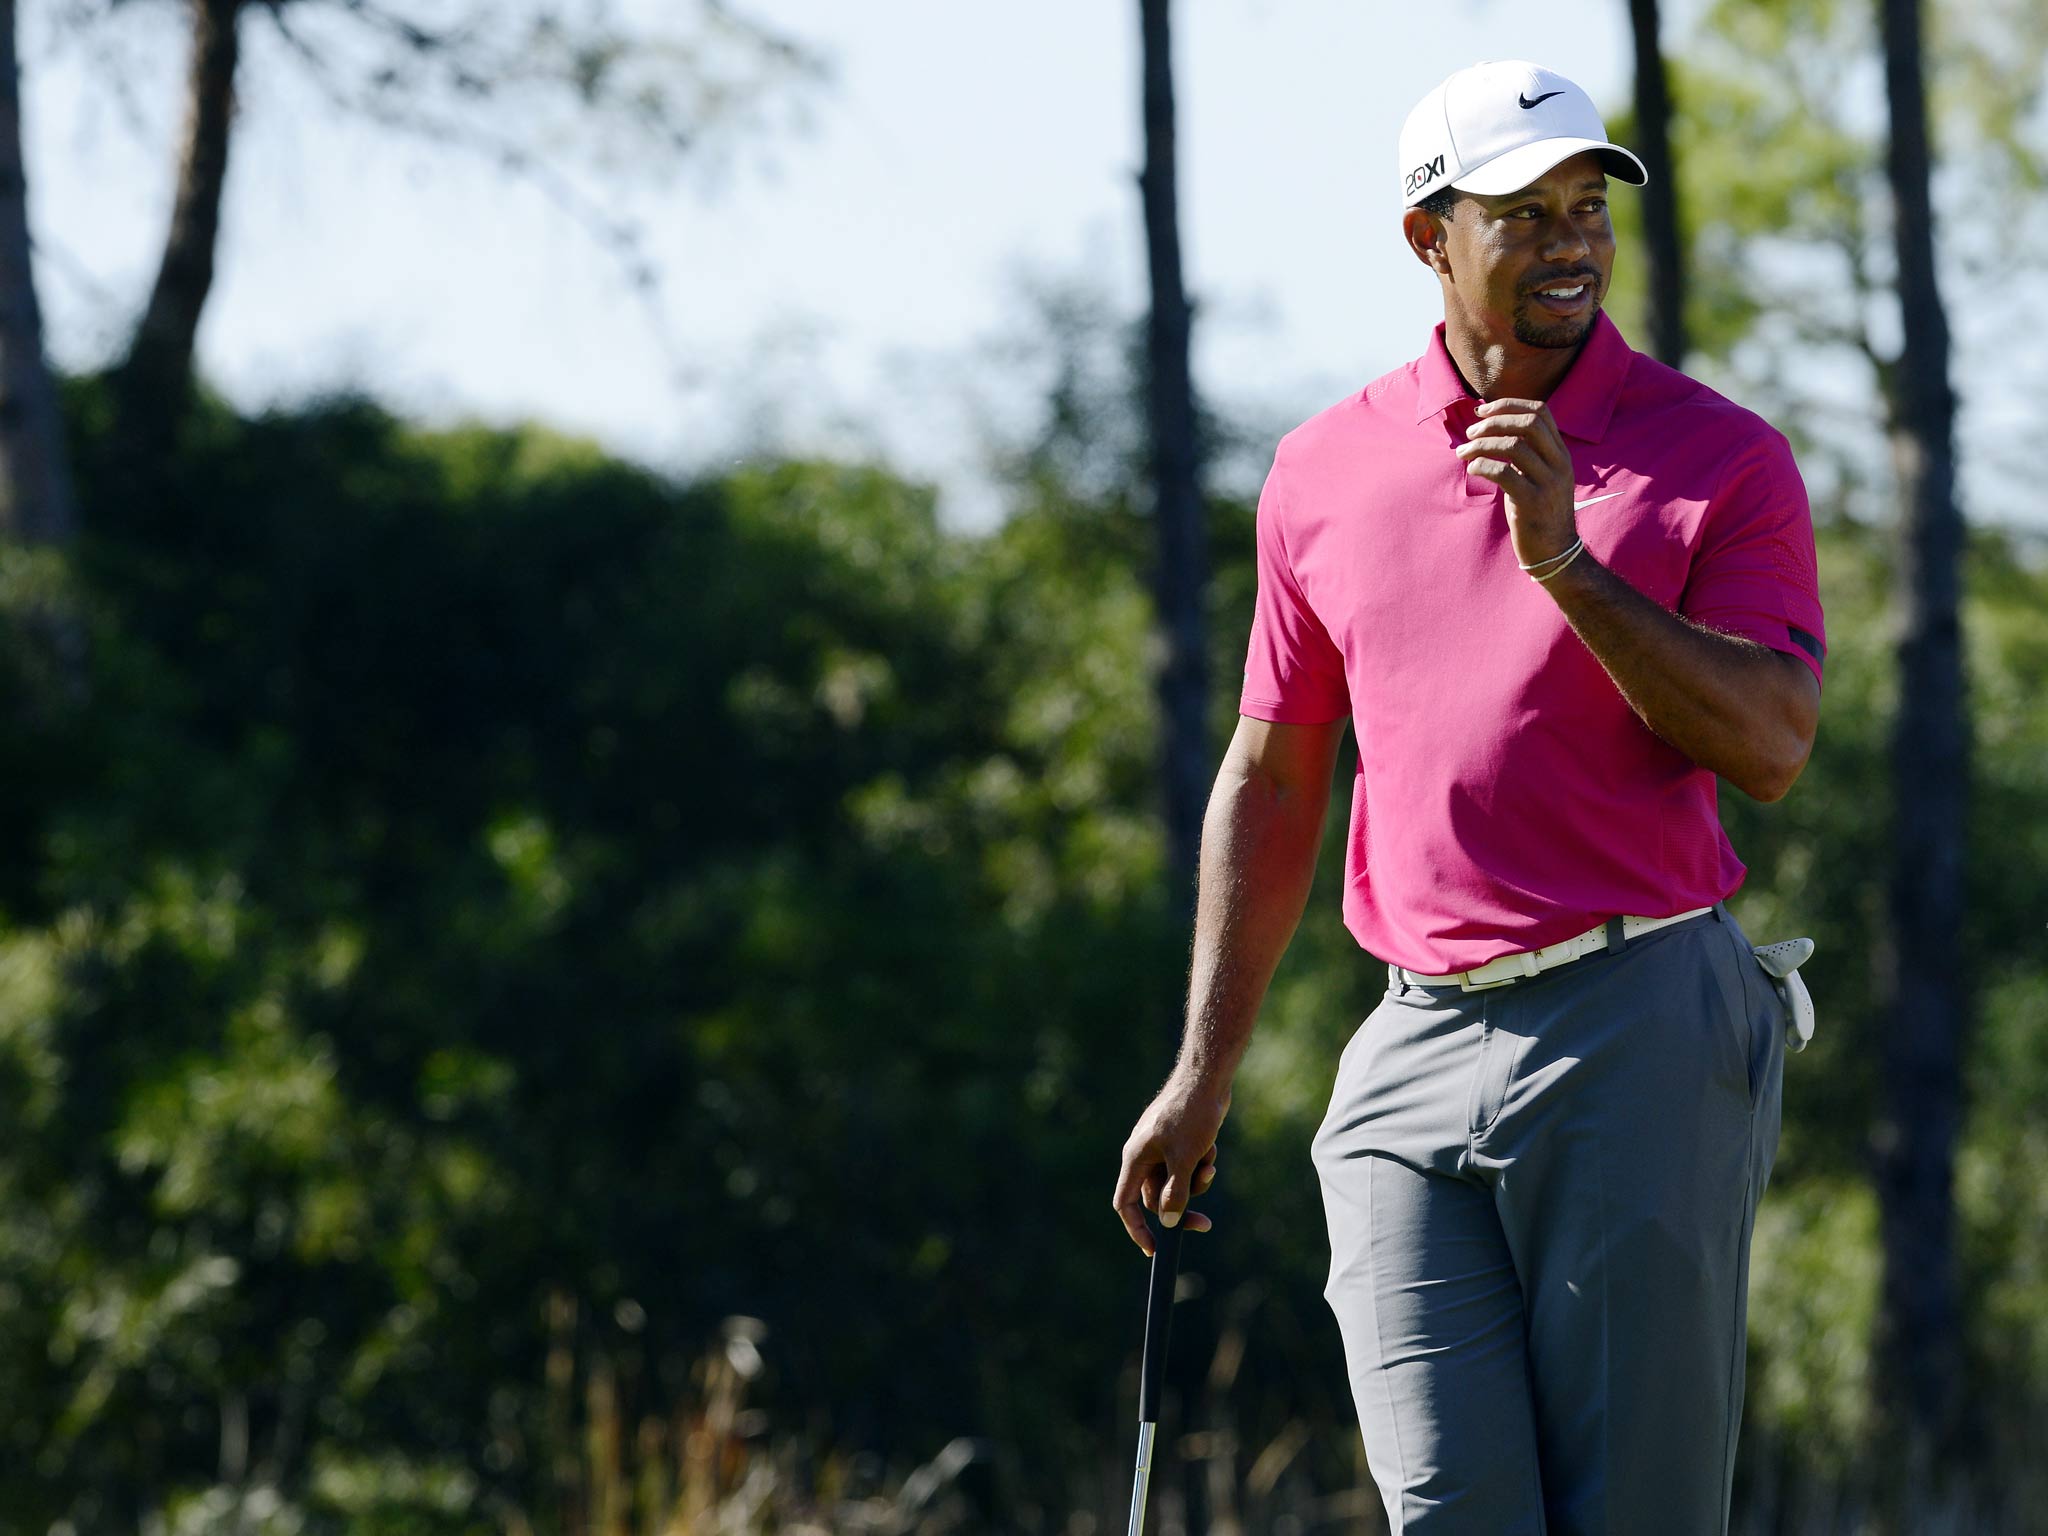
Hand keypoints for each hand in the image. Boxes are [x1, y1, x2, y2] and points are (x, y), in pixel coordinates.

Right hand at [1112, 1074, 1225, 1256]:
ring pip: (1174, 1182)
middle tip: (1205, 1224)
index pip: (1125, 1204)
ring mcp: (1160, 1148)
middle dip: (1181, 1205)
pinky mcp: (1177, 1142)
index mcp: (1135, 1159)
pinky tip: (1211, 1149)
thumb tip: (1169, 1222)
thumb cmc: (1190, 1115)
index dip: (1137, 1229)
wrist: (1206, 1079)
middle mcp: (1143, 1156)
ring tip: (1210, 1164)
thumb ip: (1175, 1193)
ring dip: (1195, 1182)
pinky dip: (1199, 1165)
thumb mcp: (1185, 1160)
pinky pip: (1185, 1167)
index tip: (1153, 1249)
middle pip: (1156, 1197)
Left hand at [1454, 398, 1577, 570]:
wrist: (1555, 552)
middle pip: (1528, 423)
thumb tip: (1491, 429)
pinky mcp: (1533, 503)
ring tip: (1462, 453)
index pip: (1540, 412)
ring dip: (1481, 445)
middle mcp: (1559, 463)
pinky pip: (1504, 473)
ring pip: (1513, 446)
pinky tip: (1471, 470)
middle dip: (1494, 422)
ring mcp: (1548, 483)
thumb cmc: (1538, 513)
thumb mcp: (1539, 477)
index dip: (1508, 405)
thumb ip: (1526, 454)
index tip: (1482, 412)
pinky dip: (1482, 466)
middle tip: (1470, 432)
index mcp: (1561, 453)